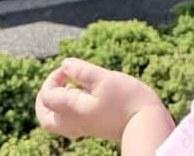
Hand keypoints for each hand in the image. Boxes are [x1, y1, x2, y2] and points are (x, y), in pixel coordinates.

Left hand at [36, 58, 168, 142]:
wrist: (148, 124)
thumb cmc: (128, 100)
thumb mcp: (105, 78)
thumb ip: (82, 71)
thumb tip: (65, 64)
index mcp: (73, 109)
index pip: (47, 96)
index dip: (53, 77)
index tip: (70, 68)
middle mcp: (75, 122)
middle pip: (45, 117)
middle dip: (45, 96)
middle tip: (59, 80)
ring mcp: (85, 127)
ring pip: (56, 122)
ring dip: (56, 104)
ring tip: (70, 87)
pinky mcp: (95, 128)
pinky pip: (70, 124)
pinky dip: (68, 110)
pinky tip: (85, 98)